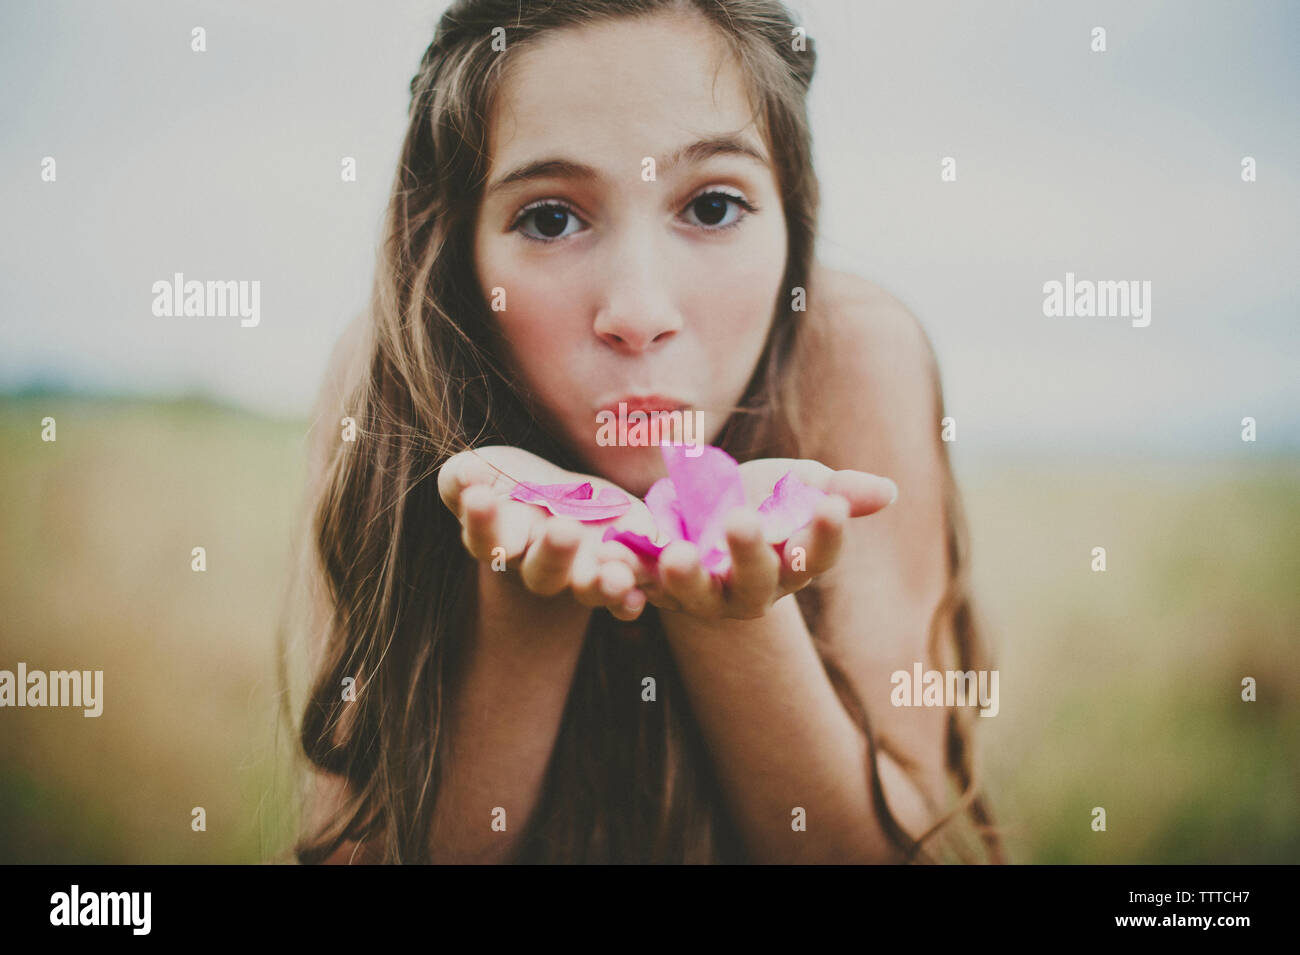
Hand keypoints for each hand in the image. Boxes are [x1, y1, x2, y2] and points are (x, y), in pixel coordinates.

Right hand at [437, 445, 655, 620]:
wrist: (562, 500)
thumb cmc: (510, 485)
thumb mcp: (479, 473)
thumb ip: (464, 477)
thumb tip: (466, 476)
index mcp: (499, 540)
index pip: (483, 536)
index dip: (480, 520)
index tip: (479, 497)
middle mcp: (539, 566)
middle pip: (542, 572)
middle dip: (553, 554)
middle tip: (564, 530)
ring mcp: (580, 574)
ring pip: (588, 588)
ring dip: (601, 585)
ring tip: (616, 577)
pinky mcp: (620, 570)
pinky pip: (624, 597)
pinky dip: (630, 600)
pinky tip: (640, 594)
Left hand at [631, 458, 897, 620]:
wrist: (692, 511)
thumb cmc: (756, 496)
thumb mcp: (793, 485)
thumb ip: (834, 488)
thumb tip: (887, 491)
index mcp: (791, 564)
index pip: (817, 555)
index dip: (827, 534)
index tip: (832, 506)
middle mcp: (750, 590)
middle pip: (756, 581)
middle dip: (750, 553)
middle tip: (743, 521)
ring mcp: (700, 595)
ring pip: (696, 597)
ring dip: (687, 578)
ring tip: (679, 552)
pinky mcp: (653, 590)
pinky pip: (638, 590)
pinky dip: (624, 580)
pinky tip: (610, 556)